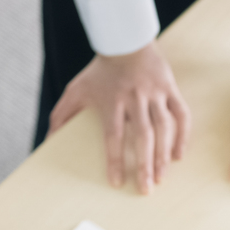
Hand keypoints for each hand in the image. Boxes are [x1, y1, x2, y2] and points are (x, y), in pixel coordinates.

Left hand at [49, 44, 190, 193]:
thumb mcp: (76, 90)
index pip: (113, 136)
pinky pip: (181, 114)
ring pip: (163, 128)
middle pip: (142, 136)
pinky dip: (182, 135)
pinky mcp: (170, 88)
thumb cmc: (99, 70)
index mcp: (112, 102)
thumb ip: (62, 116)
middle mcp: (135, 99)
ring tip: (162, 177)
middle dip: (145, 165)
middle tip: (147, 189)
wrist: (125, 39)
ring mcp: (155, 93)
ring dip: (163, 154)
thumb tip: (47, 141)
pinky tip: (178, 155)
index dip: (115, 160)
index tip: (117, 182)